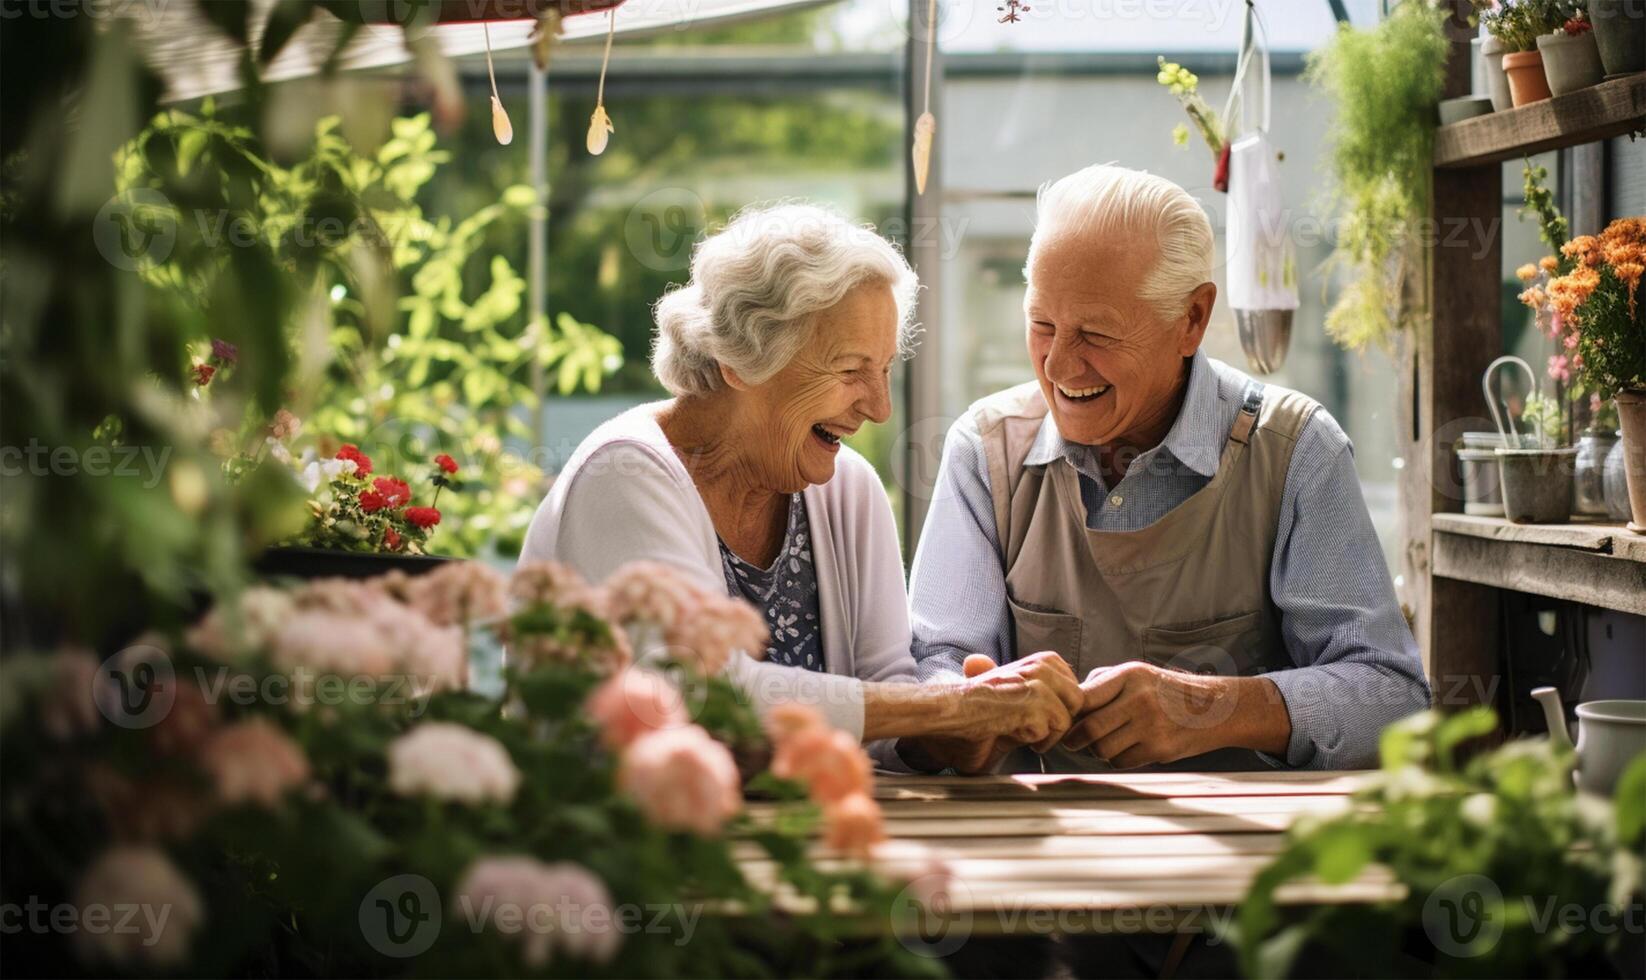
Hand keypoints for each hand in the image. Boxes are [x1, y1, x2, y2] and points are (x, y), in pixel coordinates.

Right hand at [905, 653, 1082, 773]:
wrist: (943, 716)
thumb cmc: (969, 715)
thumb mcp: (1007, 700)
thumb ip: (1033, 698)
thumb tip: (1059, 707)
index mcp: (1035, 663)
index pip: (1073, 685)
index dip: (1060, 708)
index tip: (1038, 720)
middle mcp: (1038, 667)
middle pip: (1077, 699)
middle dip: (1060, 721)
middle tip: (1031, 732)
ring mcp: (1037, 682)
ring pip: (1068, 716)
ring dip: (1047, 734)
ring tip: (1020, 736)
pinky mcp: (1033, 701)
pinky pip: (1054, 729)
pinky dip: (1036, 741)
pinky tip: (1011, 735)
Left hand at [1061, 661, 1234, 767]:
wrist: (1215, 708)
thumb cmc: (1165, 691)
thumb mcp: (1137, 674)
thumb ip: (1102, 683)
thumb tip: (1070, 701)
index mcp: (1129, 676)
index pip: (1084, 697)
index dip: (1070, 713)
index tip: (1065, 720)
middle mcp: (1139, 699)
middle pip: (1089, 728)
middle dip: (1074, 740)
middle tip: (1072, 742)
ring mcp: (1151, 725)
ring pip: (1103, 750)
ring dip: (1097, 752)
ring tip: (1105, 743)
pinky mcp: (1160, 749)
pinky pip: (1122, 762)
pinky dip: (1118, 760)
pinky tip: (1127, 749)